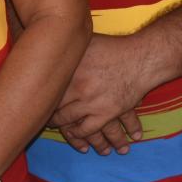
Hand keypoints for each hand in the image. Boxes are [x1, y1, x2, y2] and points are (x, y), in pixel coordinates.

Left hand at [52, 34, 164, 153]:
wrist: (141, 58)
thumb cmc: (113, 47)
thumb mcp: (86, 42)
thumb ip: (69, 49)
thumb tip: (52, 46)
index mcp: (70, 71)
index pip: (49, 92)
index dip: (43, 101)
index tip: (41, 105)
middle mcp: (77, 88)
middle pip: (57, 110)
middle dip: (53, 121)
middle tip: (51, 124)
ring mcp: (92, 102)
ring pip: (73, 124)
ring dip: (70, 134)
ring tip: (69, 136)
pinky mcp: (108, 113)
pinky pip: (91, 130)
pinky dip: (87, 136)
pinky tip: (85, 140)